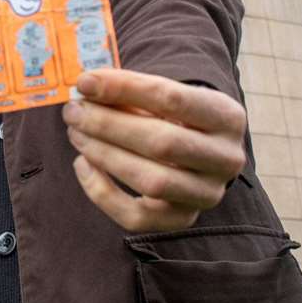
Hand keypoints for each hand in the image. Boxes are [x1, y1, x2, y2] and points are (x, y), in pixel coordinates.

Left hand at [61, 68, 247, 232]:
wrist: (200, 147)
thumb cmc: (174, 115)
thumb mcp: (166, 94)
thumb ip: (130, 90)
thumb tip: (86, 87)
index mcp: (227, 116)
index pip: (172, 99)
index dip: (124, 89)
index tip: (85, 83)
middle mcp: (226, 159)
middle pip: (162, 143)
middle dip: (109, 125)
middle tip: (74, 111)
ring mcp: (207, 194)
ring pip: (151, 182)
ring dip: (104, 155)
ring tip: (77, 133)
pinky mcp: (183, 219)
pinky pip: (137, 217)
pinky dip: (102, 193)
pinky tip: (83, 165)